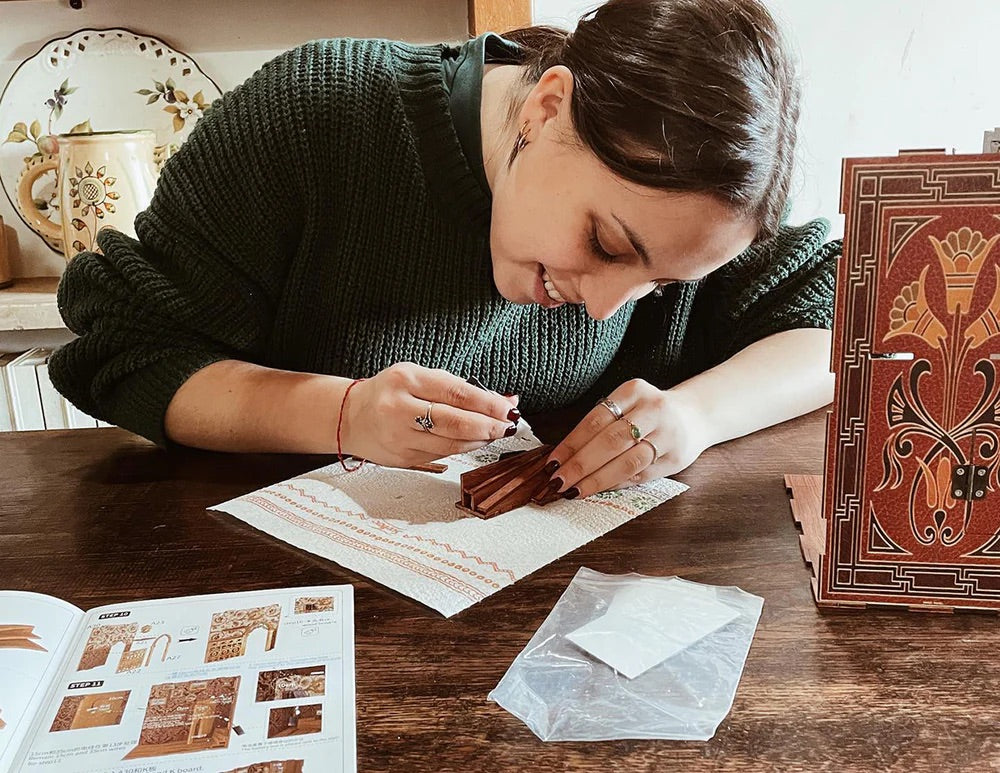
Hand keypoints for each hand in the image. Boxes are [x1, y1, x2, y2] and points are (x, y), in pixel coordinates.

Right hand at [340, 362, 519, 467]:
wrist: (349, 416)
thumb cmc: (387, 393)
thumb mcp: (419, 377)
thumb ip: (459, 387)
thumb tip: (503, 400)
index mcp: (405, 380)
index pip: (456, 393)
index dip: (488, 404)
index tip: (508, 409)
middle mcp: (399, 409)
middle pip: (455, 422)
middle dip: (489, 426)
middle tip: (507, 426)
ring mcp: (399, 437)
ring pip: (451, 443)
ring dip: (479, 440)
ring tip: (493, 432)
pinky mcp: (401, 458)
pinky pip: (441, 455)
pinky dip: (461, 448)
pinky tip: (472, 441)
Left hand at [543, 379, 709, 498]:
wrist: (696, 415)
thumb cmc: (649, 412)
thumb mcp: (627, 404)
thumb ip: (601, 424)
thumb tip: (564, 456)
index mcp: (634, 391)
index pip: (596, 419)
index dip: (572, 443)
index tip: (553, 461)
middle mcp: (653, 410)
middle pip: (611, 441)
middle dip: (580, 464)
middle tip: (559, 480)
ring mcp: (668, 435)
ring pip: (627, 461)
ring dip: (597, 479)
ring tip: (575, 490)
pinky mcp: (676, 458)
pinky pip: (641, 474)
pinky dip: (617, 483)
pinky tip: (600, 489)